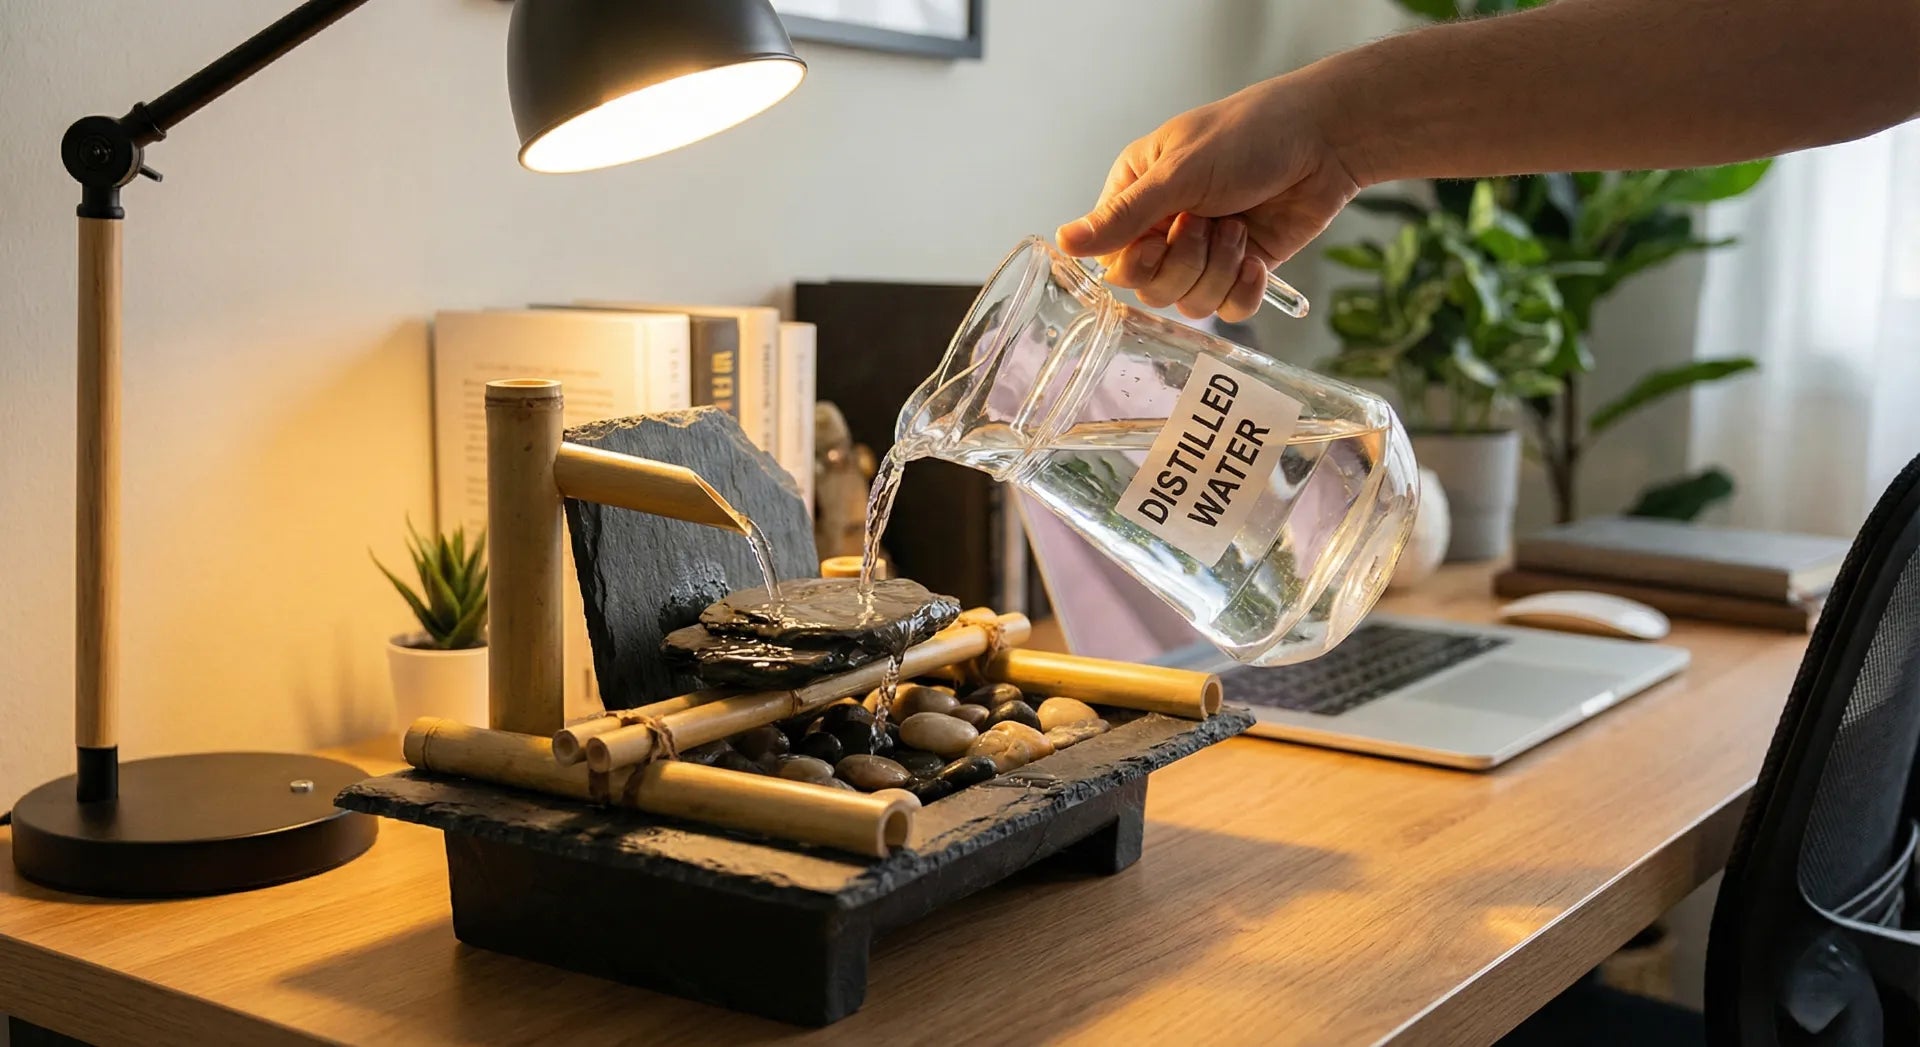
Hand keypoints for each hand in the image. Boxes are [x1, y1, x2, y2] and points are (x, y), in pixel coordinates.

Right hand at [1056, 73, 1360, 321]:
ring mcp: (1204, 252)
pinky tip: (1257, 259)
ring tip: (1239, 228)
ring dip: (1218, 270)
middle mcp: (1164, 228)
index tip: (1159, 238)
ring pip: (1189, 304)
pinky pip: (1228, 310)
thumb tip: (1063, 241)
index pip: (1113, 261)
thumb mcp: (1177, 173)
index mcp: (1136, 197)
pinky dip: (1244, 290)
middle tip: (1209, 223)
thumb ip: (1122, 216)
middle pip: (1150, 290)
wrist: (1323, 141)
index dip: (1137, 263)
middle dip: (1185, 264)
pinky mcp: (1241, 270)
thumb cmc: (1248, 136)